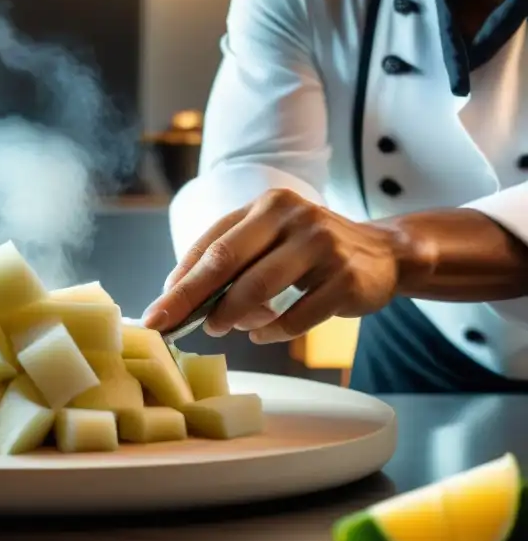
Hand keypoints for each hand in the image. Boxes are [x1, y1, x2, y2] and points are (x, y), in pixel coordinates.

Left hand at [144, 189, 403, 343]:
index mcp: (267, 205)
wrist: (383, 254)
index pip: (212, 244)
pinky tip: (260, 334)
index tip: (157, 309)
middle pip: (228, 261)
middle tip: (168, 325)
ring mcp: (322, 245)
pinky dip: (272, 331)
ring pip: (259, 287)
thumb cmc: (308, 251)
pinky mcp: (346, 278)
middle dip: (191, 298)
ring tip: (217, 328)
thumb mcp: (270, 240)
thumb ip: (231, 261)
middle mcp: (293, 217)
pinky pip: (297, 315)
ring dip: (230, 315)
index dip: (181, 279)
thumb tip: (178, 295)